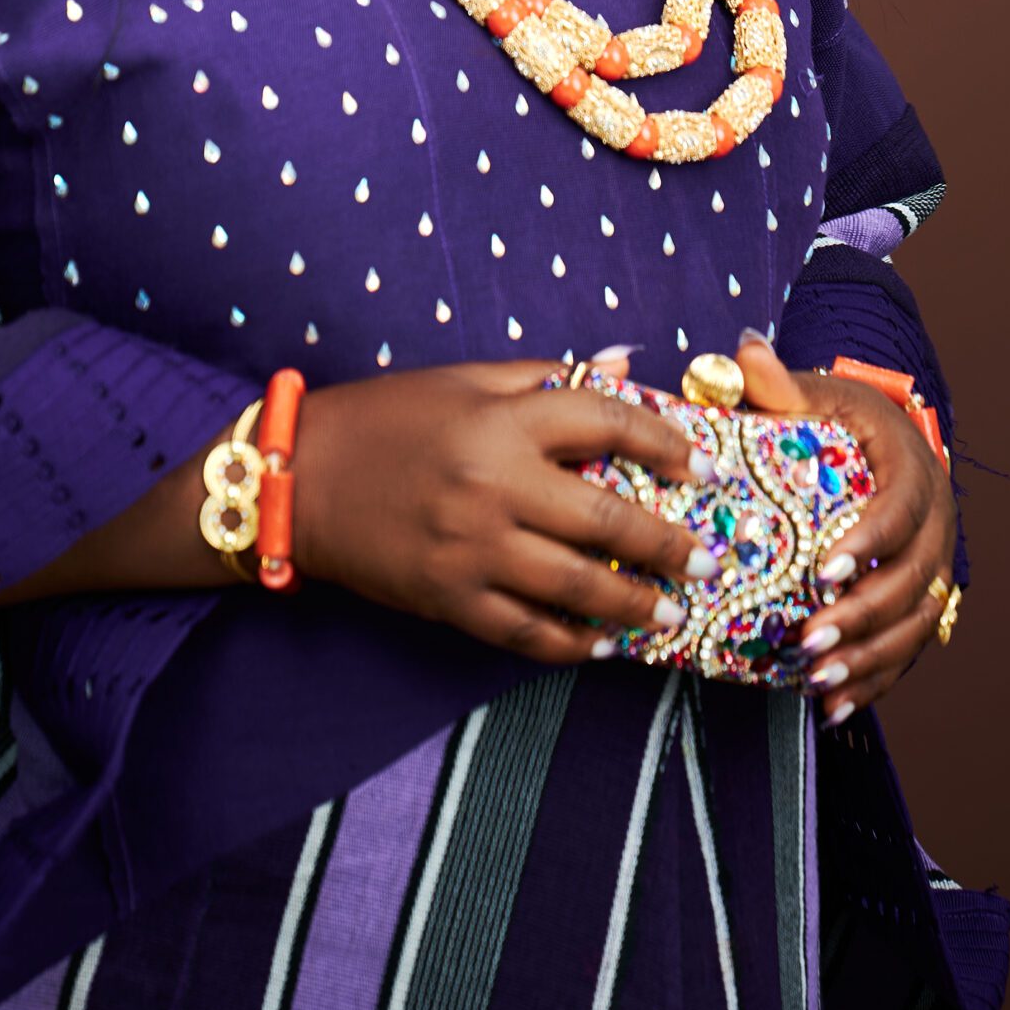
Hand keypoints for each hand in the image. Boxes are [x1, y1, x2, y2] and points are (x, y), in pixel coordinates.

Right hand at [292, 357, 720, 664]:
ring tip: (672, 613)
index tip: (703, 467)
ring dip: (635, 606)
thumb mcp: (464, 379)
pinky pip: (527, 632)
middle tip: (708, 559)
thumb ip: (546, 376)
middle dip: (669, 545)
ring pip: (576, 588)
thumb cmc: (388, 418)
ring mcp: (472, 550)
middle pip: (607, 520)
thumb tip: (626, 366)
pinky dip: (572, 643)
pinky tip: (602, 644)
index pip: (606, 423)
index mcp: (501, 421)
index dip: (666, 443)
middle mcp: (493, 486)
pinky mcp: (449, 599)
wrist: (301, 477)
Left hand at [735, 331, 957, 721]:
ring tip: (819, 681)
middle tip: (808, 643)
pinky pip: (910, 648)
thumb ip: (777, 382)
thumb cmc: (838, 417)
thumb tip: (742, 351)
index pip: (899, 508)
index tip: (823, 572)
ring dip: (870, 657)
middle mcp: (937, 520)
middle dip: (863, 617)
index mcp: (910, 465)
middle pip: (914, 579)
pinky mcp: (923, 599)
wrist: (881, 441)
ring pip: (917, 623)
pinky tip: (837, 706)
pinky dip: (877, 680)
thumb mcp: (813, 393)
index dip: (868, 543)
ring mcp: (936, 564)